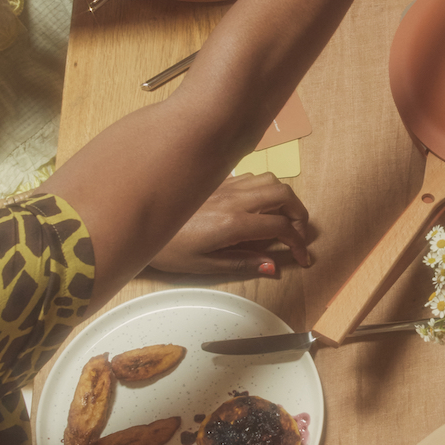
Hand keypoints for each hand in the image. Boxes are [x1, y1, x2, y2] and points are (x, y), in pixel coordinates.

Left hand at [145, 174, 310, 276]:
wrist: (141, 227)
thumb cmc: (170, 250)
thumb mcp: (207, 265)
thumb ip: (243, 262)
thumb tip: (272, 266)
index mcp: (232, 223)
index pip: (280, 227)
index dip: (298, 242)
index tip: (303, 256)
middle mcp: (233, 199)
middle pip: (283, 194)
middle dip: (299, 213)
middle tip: (299, 233)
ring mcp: (226, 187)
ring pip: (270, 180)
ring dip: (284, 198)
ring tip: (283, 218)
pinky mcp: (218, 183)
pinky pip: (251, 178)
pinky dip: (265, 189)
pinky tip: (258, 206)